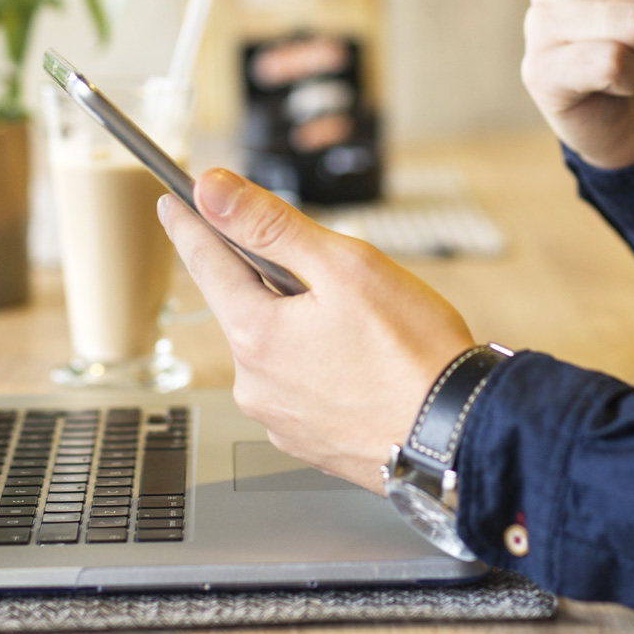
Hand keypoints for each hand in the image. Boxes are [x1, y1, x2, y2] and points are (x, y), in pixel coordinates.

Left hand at [158, 170, 475, 491]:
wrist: (461, 437)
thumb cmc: (414, 354)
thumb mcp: (344, 266)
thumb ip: (271, 225)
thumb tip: (211, 191)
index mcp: (255, 335)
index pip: (205, 262)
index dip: (190, 224)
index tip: (172, 201)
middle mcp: (254, 384)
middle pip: (245, 305)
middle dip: (274, 279)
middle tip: (328, 272)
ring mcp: (279, 419)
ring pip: (276, 348)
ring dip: (301, 325)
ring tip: (363, 328)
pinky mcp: (307, 442)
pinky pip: (300, 386)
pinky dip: (320, 366)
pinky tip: (363, 365)